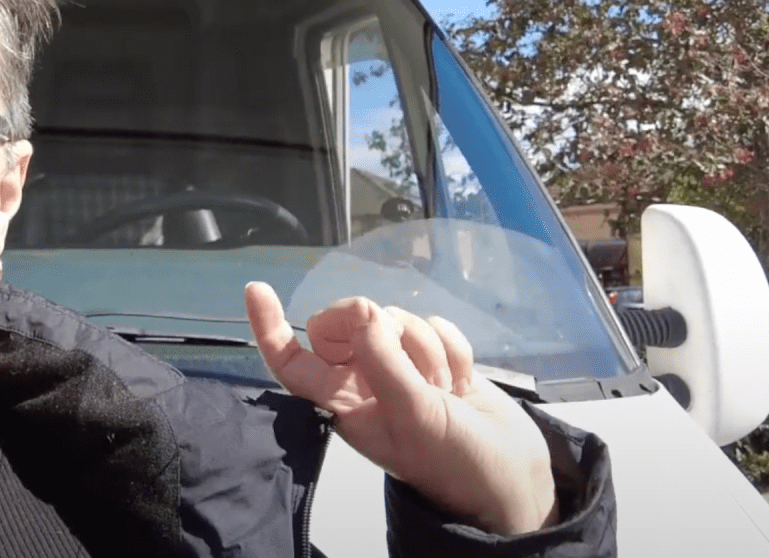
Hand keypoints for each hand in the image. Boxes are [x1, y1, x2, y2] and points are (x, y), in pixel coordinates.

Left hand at [244, 282, 557, 535]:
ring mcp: (402, 368)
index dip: (270, 327)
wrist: (512, 479)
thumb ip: (385, 362)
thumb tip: (363, 311)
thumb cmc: (455, 462)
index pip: (292, 360)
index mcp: (343, 403)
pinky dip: (453, 348)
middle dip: (381, 330)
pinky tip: (462, 381)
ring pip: (396, 320)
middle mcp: (364, 382)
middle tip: (410, 362)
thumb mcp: (415, 416)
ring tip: (443, 390)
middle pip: (349, 324)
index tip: (257, 289)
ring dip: (426, 348)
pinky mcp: (438, 359)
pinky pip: (435, 326)